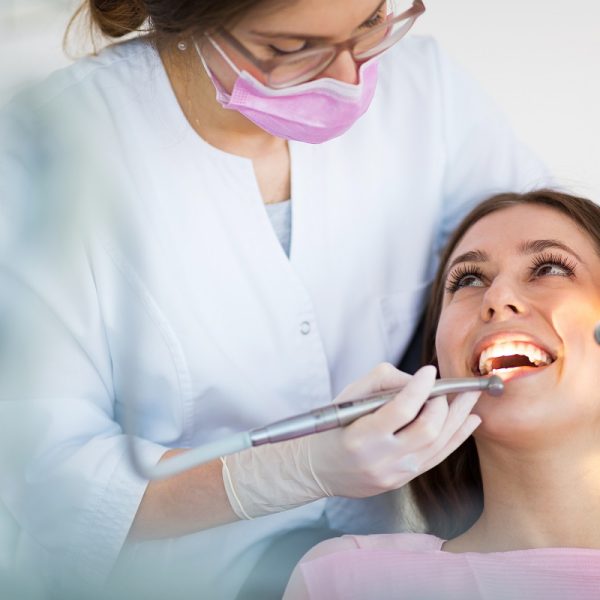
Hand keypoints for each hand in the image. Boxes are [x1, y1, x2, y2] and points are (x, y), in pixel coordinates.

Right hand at [308, 363, 480, 497]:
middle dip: (444, 404)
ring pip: (439, 444)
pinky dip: (457, 436)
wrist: (320, 469)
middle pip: (427, 429)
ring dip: (458, 417)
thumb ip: (382, 381)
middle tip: (448, 387)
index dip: (420, 388)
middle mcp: (381, 459)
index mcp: (362, 436)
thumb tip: (417, 381)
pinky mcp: (404, 480)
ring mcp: (395, 473)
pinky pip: (438, 457)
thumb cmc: (334, 427)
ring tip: (471, 397)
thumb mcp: (348, 397)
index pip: (401, 410)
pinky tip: (469, 421)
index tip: (429, 371)